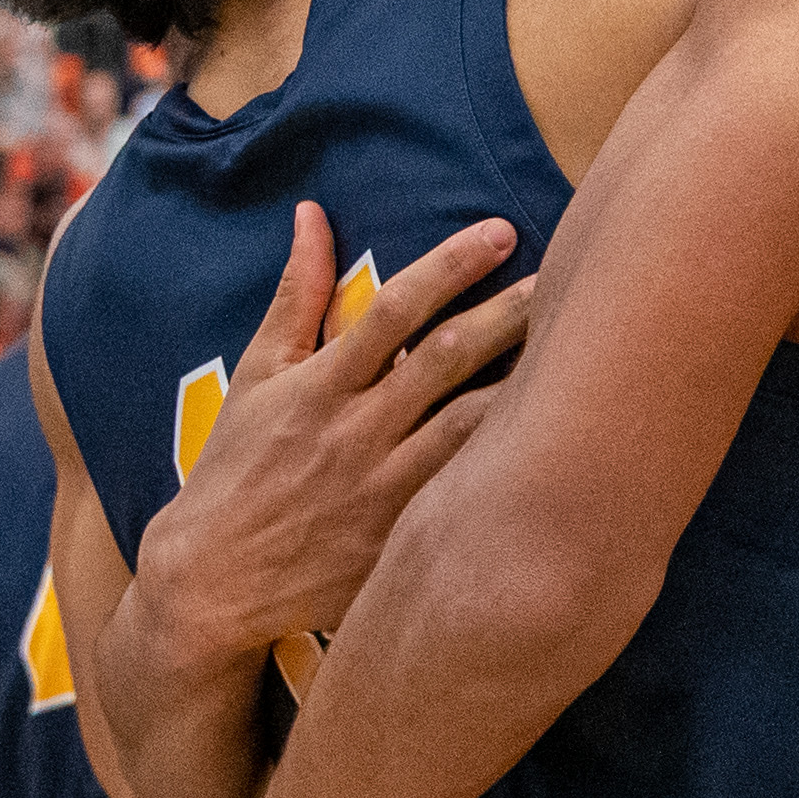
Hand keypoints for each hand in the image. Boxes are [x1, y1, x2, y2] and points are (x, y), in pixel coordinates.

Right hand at [136, 203, 535, 665]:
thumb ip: (296, 295)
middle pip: (448, 360)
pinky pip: (468, 493)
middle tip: (567, 277)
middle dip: (510, 313)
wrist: (213, 583)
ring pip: (470, 428)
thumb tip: (313, 215)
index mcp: (321, 386)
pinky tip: (562, 437)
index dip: (449, 266)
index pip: (393, 309)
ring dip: (526, 386)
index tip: (499, 232)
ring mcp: (384, 490)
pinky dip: (510, 463)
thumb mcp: (256, 375)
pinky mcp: (402, 540)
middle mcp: (357, 433)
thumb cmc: (236, 467)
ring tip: (585, 349)